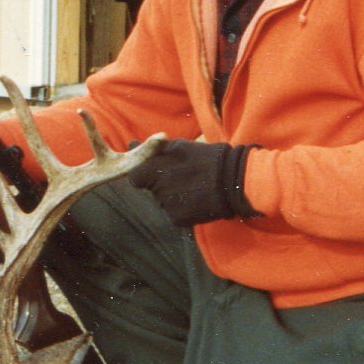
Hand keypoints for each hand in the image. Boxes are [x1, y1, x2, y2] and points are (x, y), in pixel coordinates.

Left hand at [126, 139, 259, 225]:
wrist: (234, 180)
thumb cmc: (207, 159)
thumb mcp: (180, 147)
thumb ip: (152, 149)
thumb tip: (130, 143)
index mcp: (154, 170)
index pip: (135, 178)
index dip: (145, 176)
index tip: (158, 174)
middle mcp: (157, 189)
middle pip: (152, 191)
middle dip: (163, 186)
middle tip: (185, 179)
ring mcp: (167, 206)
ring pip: (164, 203)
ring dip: (174, 198)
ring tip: (195, 189)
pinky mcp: (178, 219)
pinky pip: (175, 215)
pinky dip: (184, 210)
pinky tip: (198, 201)